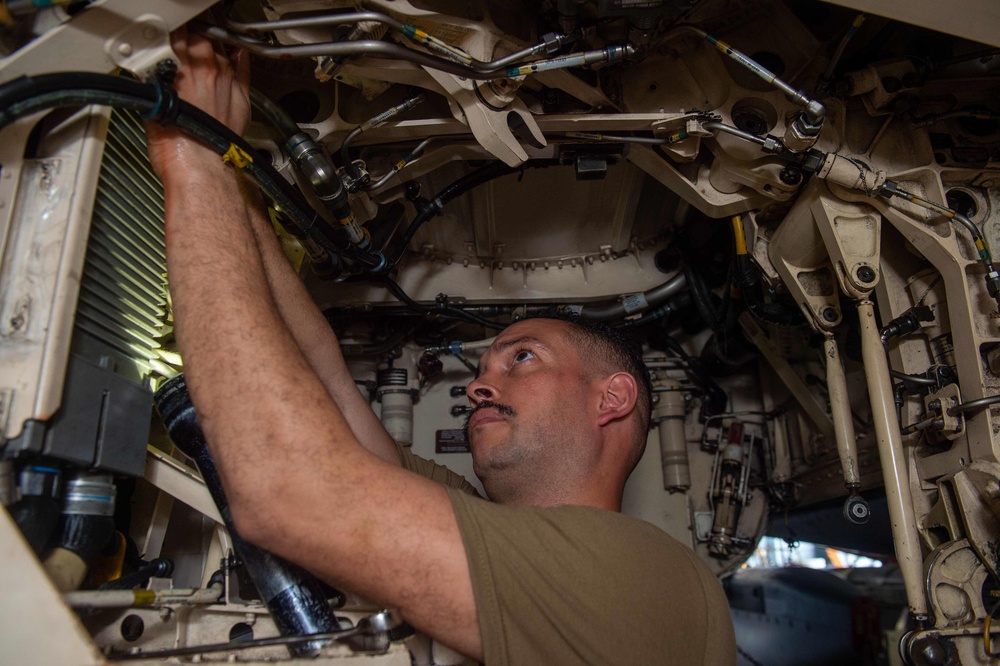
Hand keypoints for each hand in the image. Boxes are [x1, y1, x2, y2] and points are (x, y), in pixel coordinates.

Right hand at [146, 27, 250, 182]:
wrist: (200, 168)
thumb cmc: (175, 145)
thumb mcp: (152, 104)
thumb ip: (156, 82)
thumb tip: (153, 77)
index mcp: (180, 66)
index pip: (178, 34)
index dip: (173, 37)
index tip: (169, 43)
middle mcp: (207, 69)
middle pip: (202, 39)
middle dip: (193, 43)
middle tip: (184, 52)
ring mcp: (226, 82)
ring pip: (222, 52)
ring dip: (212, 53)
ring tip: (203, 61)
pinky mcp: (241, 99)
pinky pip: (243, 70)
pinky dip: (239, 62)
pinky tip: (235, 58)